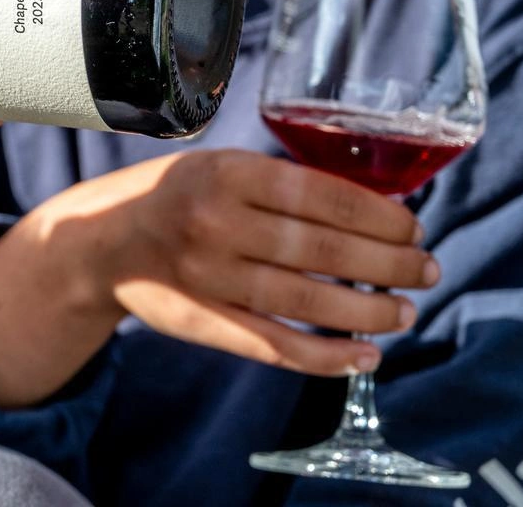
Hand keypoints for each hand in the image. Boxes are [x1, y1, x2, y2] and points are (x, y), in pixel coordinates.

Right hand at [0, 150, 435, 405]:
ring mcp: (208, 276)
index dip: (380, 216)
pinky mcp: (203, 320)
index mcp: (225, 172)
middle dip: (390, 263)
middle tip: (426, 270)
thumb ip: (277, 182)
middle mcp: (216, 221)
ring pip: (308, 301)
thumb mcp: (215, 164)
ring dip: (369, 311)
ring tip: (404, 311)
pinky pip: (275, 345)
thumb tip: (373, 206)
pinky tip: (364, 356)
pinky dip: (326, 357)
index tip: (413, 227)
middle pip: (325, 250)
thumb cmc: (169, 196)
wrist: (96, 242)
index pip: (324, 195)